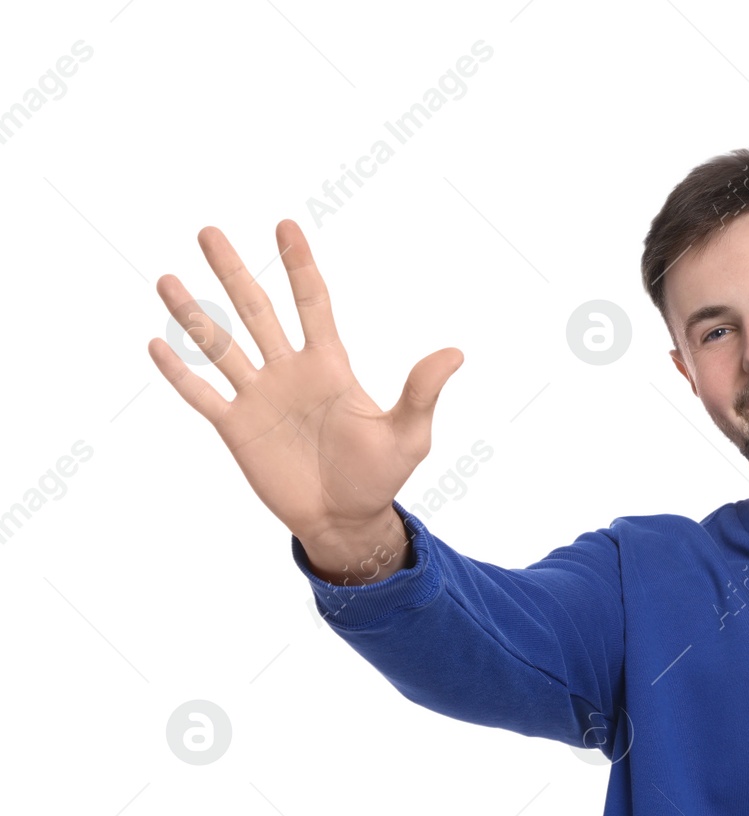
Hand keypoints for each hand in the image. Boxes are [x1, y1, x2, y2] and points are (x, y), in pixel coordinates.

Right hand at [148, 220, 462, 548]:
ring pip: (220, 346)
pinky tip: (156, 343)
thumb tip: (455, 353)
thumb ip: (422, 392)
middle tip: (209, 231)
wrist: (346, 519)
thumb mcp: (408, 434)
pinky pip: (202, 395)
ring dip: (193, 315)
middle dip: (233, 272)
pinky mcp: (237, 428)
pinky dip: (179, 372)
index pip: (312, 303)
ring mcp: (259, 397)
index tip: (285, 226)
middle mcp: (289, 372)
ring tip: (166, 279)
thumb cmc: (380, 476)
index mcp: (329, 366)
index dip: (299, 266)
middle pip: (256, 311)